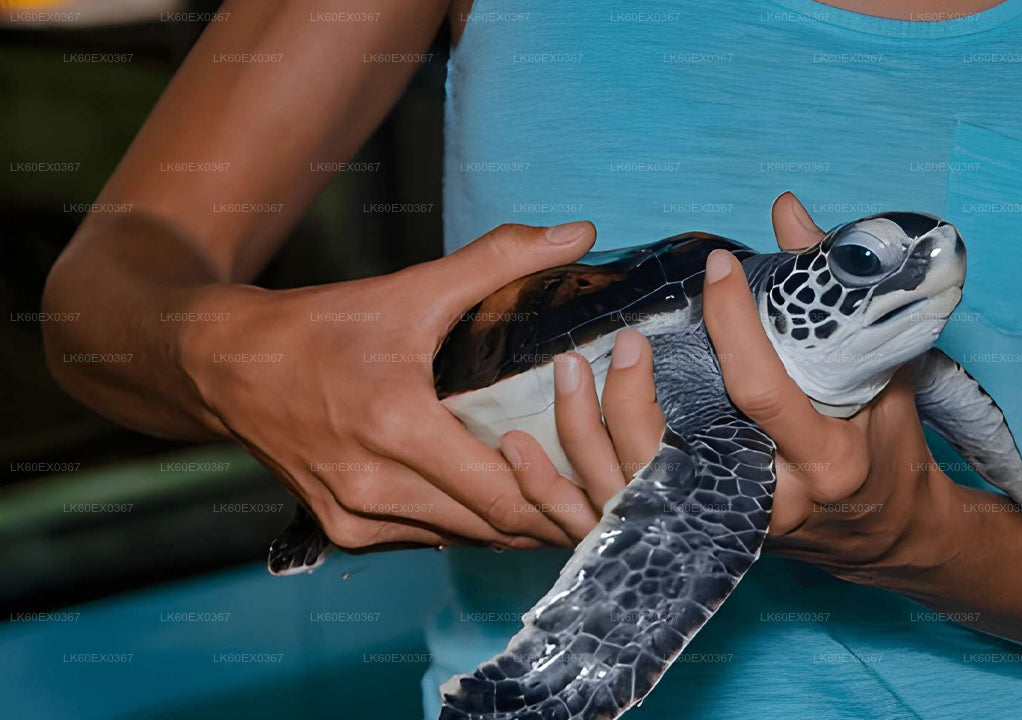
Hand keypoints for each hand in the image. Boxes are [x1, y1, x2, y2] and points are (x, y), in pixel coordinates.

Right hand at [181, 222, 597, 551]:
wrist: (224, 366)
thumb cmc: (318, 327)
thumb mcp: (411, 289)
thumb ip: (499, 261)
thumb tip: (581, 233)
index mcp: (396, 429)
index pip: (502, 492)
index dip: (557, 489)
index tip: (595, 468)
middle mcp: (373, 488)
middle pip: (490, 526)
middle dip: (546, 509)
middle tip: (592, 483)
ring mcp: (354, 520)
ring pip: (462, 538)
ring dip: (509, 521)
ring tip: (554, 489)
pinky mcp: (342, 533)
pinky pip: (426, 538)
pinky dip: (465, 523)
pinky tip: (492, 494)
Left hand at [504, 194, 946, 579]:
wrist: (881, 530)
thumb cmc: (885, 446)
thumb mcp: (879, 371)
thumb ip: (830, 295)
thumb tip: (786, 210)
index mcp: (823, 460)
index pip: (762, 390)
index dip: (734, 323)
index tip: (717, 266)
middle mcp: (766, 505)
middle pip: (677, 456)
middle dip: (636, 395)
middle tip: (627, 337)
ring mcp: (719, 530)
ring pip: (630, 493)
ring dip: (585, 432)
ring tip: (567, 370)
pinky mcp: (687, 540)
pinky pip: (606, 525)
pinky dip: (555, 491)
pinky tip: (522, 447)